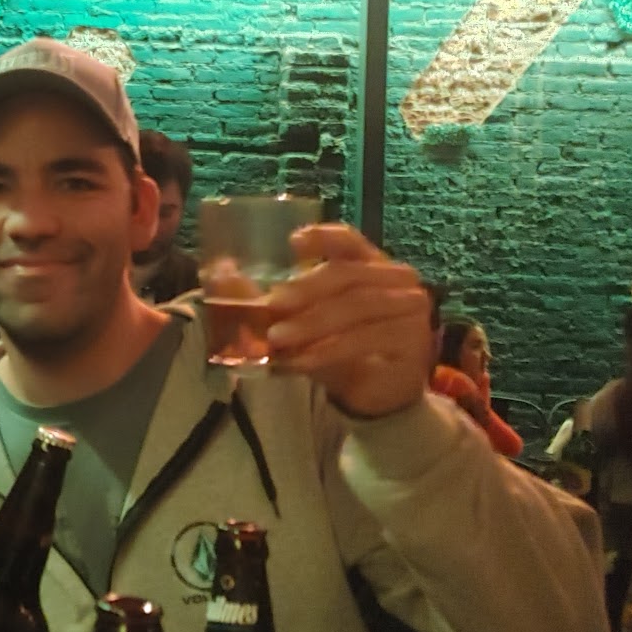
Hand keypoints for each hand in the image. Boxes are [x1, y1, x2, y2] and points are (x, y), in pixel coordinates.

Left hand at [264, 225, 430, 419]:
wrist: (378, 395)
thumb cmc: (340, 350)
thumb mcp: (303, 323)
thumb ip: (270, 301)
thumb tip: (220, 275)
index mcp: (370, 264)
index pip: (349, 240)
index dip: (324, 237)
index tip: (293, 242)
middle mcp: (396, 280)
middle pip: (347, 275)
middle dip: (305, 289)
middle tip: (271, 305)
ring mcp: (409, 309)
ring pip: (355, 308)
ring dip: (311, 324)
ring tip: (276, 339)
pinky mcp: (411, 341)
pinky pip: (365, 340)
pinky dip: (327, 350)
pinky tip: (301, 362)